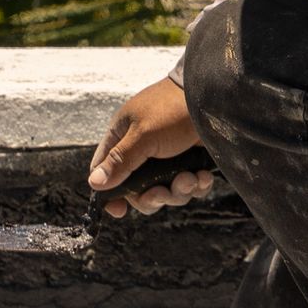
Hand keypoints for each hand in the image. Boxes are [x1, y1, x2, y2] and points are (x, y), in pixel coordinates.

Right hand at [87, 76, 213, 218]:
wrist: (213, 98)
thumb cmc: (172, 109)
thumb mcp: (143, 135)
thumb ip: (120, 161)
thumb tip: (93, 184)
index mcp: (123, 138)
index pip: (105, 171)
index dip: (109, 193)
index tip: (120, 210)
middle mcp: (142, 150)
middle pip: (137, 190)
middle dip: (153, 197)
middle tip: (164, 192)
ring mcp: (166, 158)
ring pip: (165, 192)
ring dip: (179, 192)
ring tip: (191, 178)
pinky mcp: (189, 162)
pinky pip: (188, 187)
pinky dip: (196, 186)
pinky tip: (203, 176)